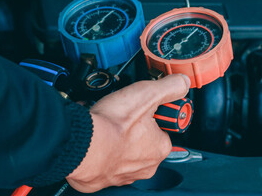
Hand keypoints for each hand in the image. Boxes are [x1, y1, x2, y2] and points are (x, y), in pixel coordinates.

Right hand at [66, 74, 190, 192]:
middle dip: (133, 129)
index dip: (152, 116)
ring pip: (124, 153)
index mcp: (160, 148)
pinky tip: (96, 139)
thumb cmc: (112, 125)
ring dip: (117, 140)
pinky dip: (100, 152)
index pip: (163, 130)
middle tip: (122, 116)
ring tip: (108, 125)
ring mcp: (123, 175)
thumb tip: (182, 82)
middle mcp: (145, 166)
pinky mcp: (102, 179)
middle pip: (144, 142)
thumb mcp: (147, 94)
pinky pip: (104, 163)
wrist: (80, 143)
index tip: (142, 109)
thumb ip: (169, 87)